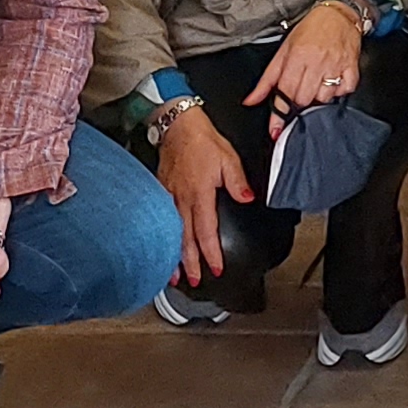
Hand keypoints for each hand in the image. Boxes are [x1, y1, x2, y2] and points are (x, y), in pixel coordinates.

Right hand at [149, 101, 252, 287]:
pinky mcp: (160, 191)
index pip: (206, 231)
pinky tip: (162, 245)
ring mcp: (168, 196)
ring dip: (173, 255)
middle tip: (193, 281)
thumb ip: (237, 182)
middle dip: (190, 263)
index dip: (212, 252)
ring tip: (174, 275)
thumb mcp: (228, 158)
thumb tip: (247, 198)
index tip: (216, 268)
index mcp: (199, 194)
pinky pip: (162, 220)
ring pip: (171, 232)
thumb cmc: (202, 140)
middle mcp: (181, 199)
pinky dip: (163, 237)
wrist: (177, 125)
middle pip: (185, 239)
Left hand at [248, 0, 370, 112]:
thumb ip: (267, 80)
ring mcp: (336, 65)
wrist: (339, 13)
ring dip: (318, 98)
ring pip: (324, 99)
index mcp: (297, 57)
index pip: (285, 92)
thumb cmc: (311, 30)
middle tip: (298, 94)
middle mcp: (317, 62)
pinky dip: (338, 92)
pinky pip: (344, 91)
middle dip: (298, 102)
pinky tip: (331, 83)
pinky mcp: (352, 67)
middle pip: (304, 99)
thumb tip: (250, 100)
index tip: (276, 129)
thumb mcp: (283, 51)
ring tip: (315, 86)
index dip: (279, 112)